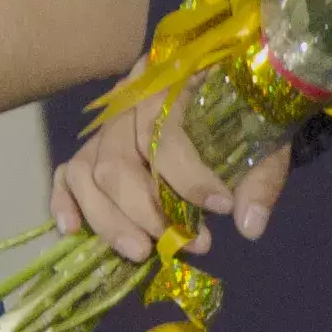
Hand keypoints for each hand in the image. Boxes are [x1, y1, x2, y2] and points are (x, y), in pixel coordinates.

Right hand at [45, 87, 289, 257]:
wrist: (237, 79)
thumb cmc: (249, 107)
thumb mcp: (266, 134)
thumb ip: (260, 176)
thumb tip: (249, 225)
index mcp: (172, 81)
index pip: (165, 135)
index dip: (189, 178)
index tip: (221, 207)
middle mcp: (129, 99)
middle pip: (117, 161)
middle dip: (148, 212)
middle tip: (190, 244)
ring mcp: (107, 124)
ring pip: (87, 172)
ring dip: (110, 220)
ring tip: (142, 252)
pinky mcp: (95, 146)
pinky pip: (66, 172)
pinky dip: (64, 202)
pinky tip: (73, 231)